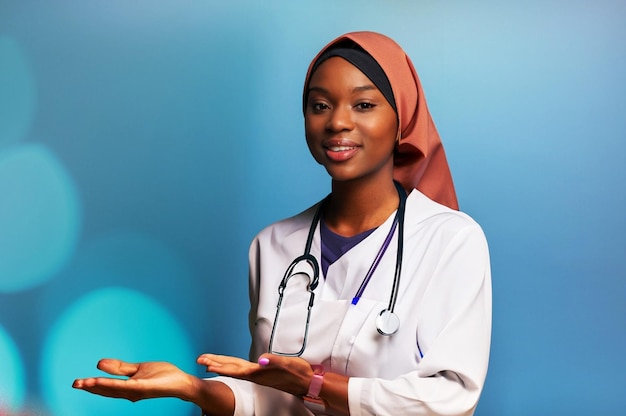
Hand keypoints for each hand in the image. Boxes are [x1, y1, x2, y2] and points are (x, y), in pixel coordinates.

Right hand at [72, 359, 196, 401]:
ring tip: (84, 383)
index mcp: (128, 388)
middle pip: (107, 390)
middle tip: (74, 384)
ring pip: (114, 389)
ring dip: (98, 386)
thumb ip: (120, 368)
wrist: (181, 382)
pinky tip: (104, 381)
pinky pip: (127, 385)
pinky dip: (114, 383)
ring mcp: (137, 390)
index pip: (107, 387)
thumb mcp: (138, 369)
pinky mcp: (145, 386)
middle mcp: (130, 392)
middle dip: (90, 388)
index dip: (92, 385)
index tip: (77, 382)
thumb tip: (99, 364)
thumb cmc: (162, 376)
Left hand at [197, 353, 312, 396]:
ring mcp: (259, 376)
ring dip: (222, 366)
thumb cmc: (299, 374)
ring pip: (235, 370)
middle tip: (200, 360)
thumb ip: (274, 362)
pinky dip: (233, 368)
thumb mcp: (288, 365)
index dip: (220, 365)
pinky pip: (243, 371)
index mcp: (259, 372)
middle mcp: (256, 375)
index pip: (234, 368)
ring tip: (209, 364)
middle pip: (231, 369)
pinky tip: (231, 368)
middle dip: (216, 364)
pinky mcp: (263, 375)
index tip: (206, 362)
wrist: (307, 383)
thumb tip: (261, 361)